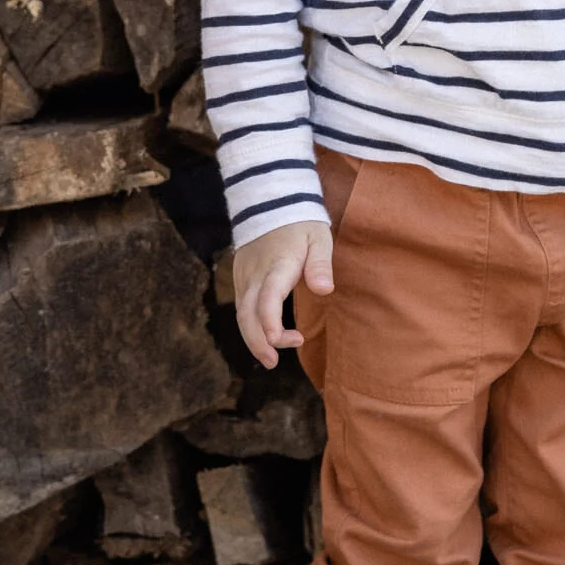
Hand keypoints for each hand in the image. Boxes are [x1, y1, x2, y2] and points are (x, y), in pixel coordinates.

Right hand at [232, 219, 333, 367]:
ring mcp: (244, 277)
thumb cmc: (300, 223)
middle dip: (257, 342)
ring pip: (241, 314)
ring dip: (254, 338)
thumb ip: (321, 263)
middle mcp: (255, 274)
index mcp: (277, 265)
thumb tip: (324, 290)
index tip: (281, 341)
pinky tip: (265, 337)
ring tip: (272, 358)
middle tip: (273, 362)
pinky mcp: (240, 278)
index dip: (270, 323)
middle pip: (247, 314)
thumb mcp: (319, 237)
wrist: (270, 202)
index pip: (267, 299)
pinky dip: (250, 326)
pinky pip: (241, 307)